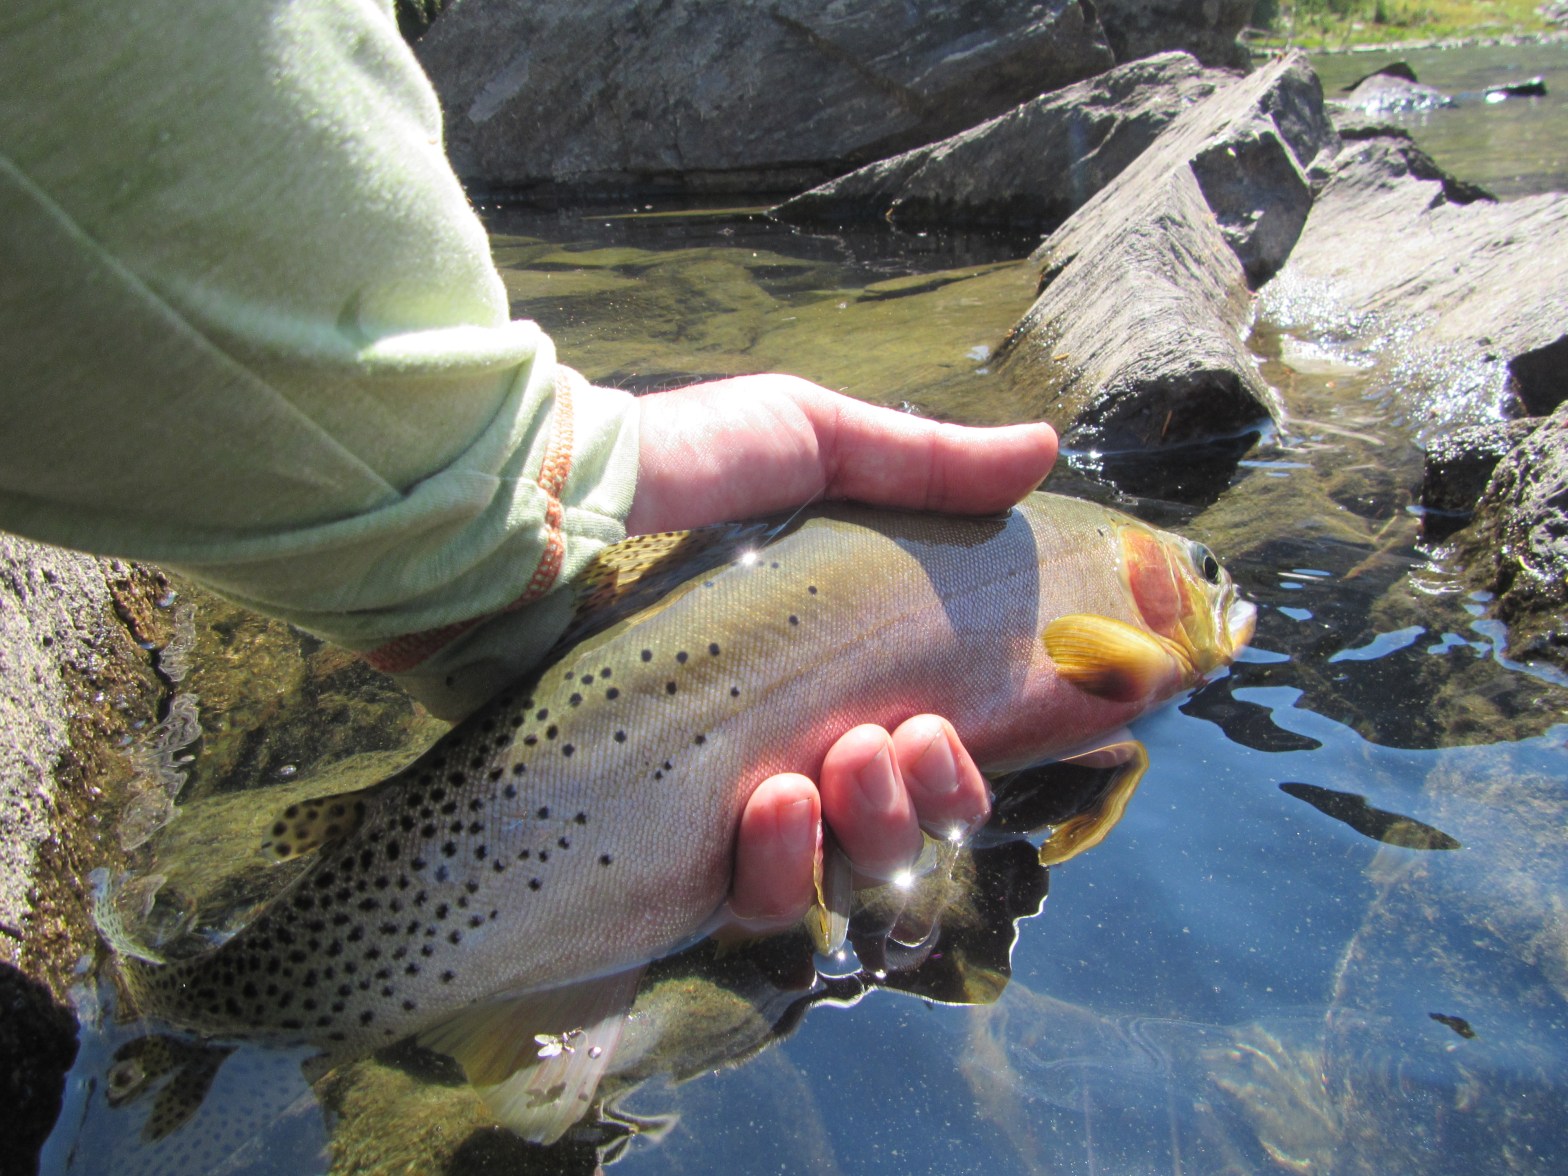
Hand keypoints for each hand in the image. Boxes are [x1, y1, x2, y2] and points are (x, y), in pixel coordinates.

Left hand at [630, 375, 1057, 926]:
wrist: (539, 508)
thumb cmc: (672, 466)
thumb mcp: (806, 439)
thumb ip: (925, 463)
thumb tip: (1046, 448)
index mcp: (832, 672)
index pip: (928, 760)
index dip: (962, 769)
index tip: (956, 725)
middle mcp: (788, 748)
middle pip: (903, 834)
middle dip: (929, 801)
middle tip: (900, 739)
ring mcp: (723, 808)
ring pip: (843, 880)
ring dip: (873, 832)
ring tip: (845, 761)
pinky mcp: (663, 853)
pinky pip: (753, 905)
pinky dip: (782, 870)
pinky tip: (773, 804)